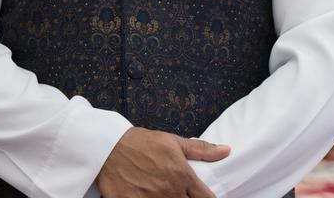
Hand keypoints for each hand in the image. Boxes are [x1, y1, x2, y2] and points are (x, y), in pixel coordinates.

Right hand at [95, 127, 228, 197]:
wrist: (108, 146)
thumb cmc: (140, 142)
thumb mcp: (172, 141)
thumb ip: (201, 149)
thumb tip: (225, 150)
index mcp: (182, 176)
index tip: (202, 197)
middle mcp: (169, 192)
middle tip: (177, 192)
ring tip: (161, 194)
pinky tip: (146, 197)